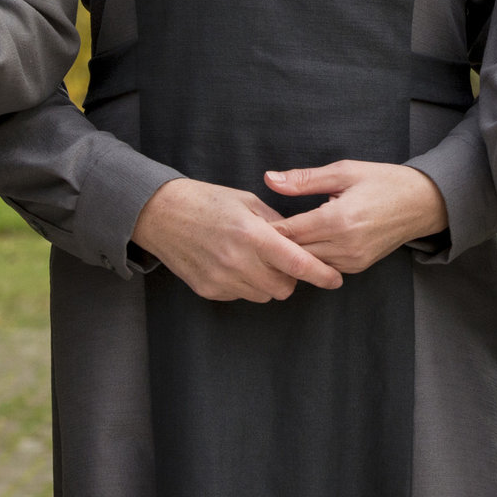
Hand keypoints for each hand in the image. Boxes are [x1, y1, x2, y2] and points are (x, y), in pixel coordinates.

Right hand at [131, 178, 344, 302]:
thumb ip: (277, 223)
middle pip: (284, 287)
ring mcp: (221, 279)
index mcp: (252, 235)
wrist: (161, 214)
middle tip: (283, 259)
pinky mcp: (208, 290)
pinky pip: (241, 296)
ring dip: (268, 282)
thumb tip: (300, 240)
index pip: (297, 264)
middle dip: (291, 277)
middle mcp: (237, 261)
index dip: (321, 274)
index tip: (335, 279)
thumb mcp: (247, 201)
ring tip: (255, 259)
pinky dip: (246, 284)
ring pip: (264, 295)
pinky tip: (234, 264)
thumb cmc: (207, 201)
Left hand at [265, 160, 447, 272]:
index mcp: (339, 219)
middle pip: (294, 254)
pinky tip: (299, 245)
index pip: (289, 232)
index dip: (266, 229)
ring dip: (290, 254)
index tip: (247, 223)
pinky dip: (309, 257)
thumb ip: (304, 180)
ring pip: (307, 265)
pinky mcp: (358, 267)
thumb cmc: (384, 181)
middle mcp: (345, 246)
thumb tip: (270, 179)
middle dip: (273, 245)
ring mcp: (353, 261)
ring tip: (271, 241)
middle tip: (251, 235)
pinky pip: (323, 267)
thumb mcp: (344, 172)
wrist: (423, 203)